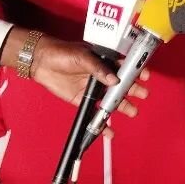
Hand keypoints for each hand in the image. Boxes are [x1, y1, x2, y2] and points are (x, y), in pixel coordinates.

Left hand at [0, 28, 148, 120]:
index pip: (123, 66)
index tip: (144, 76)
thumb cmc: (62, 52)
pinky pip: (94, 111)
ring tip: (133, 111)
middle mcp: (100, 75)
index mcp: (103, 60)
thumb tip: (114, 80)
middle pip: (120, 84)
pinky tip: (108, 131)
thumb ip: (98, 68)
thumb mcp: (82, 56)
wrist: (41, 62)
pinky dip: (102, 122)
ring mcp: (92, 88)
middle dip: (132, 89)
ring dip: (122, 105)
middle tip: (142, 94)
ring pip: (110, 99)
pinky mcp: (82, 100)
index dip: (134, 71)